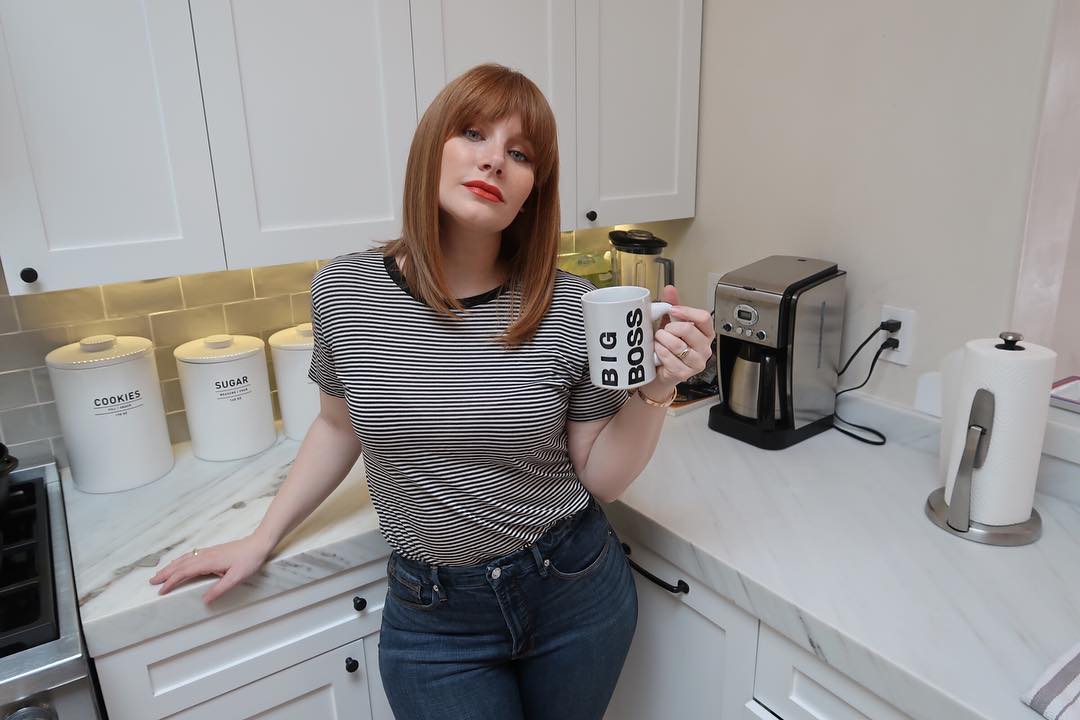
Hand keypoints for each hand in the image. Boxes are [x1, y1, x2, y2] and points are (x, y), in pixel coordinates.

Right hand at [148, 534, 273, 604]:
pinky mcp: (213, 551)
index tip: (161, 590)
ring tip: (160, 573)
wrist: (258, 544)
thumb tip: (204, 600)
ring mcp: (208, 551)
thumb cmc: (249, 560)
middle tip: (151, 581)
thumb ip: (219, 589)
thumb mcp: (236, 578)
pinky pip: (191, 555)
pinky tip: (179, 563)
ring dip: (171, 566)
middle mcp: (205, 555)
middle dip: (165, 573)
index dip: (171, 582)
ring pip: (184, 559)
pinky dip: (180, 560)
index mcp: (208, 562)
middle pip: (180, 564)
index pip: (184, 573)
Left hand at [651, 285, 713, 387]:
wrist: (660, 371)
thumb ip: (672, 305)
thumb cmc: (669, 347)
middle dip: (670, 328)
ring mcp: (696, 362)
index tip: (672, 310)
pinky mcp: (685, 373)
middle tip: (663, 331)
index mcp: (706, 334)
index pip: (704, 317)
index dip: (686, 311)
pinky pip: (669, 357)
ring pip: (677, 344)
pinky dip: (659, 351)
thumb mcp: (671, 324)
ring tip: (659, 341)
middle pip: (689, 330)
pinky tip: (658, 351)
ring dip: (662, 340)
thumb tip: (670, 289)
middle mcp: (705, 348)